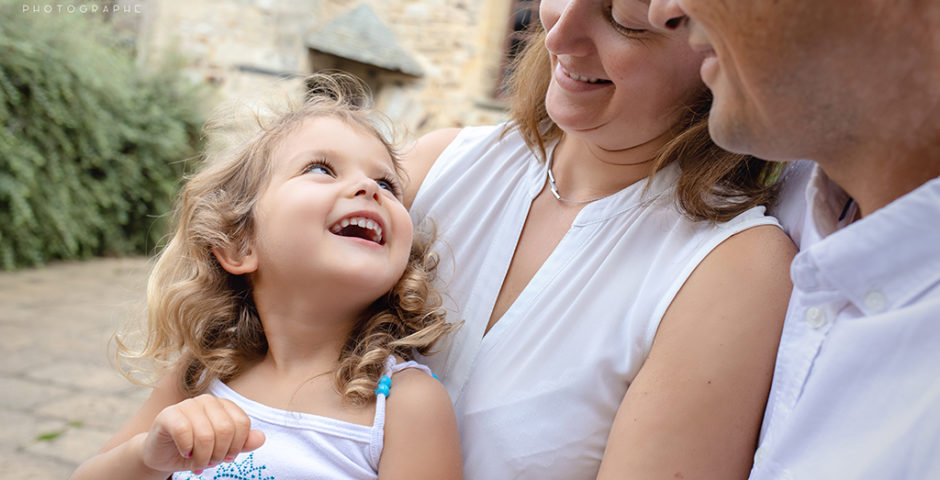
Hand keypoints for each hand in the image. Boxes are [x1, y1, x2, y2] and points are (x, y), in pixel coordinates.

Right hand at [140, 394, 264, 473]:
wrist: (161, 454)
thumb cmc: (194, 450)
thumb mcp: (221, 450)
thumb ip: (242, 444)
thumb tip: (262, 438)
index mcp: (224, 406)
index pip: (243, 423)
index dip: (236, 446)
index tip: (226, 457)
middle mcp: (207, 401)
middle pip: (226, 429)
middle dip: (219, 453)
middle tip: (210, 463)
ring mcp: (187, 405)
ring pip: (205, 433)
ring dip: (202, 456)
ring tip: (197, 463)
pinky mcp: (168, 414)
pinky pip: (184, 431)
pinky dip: (187, 448)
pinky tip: (184, 453)